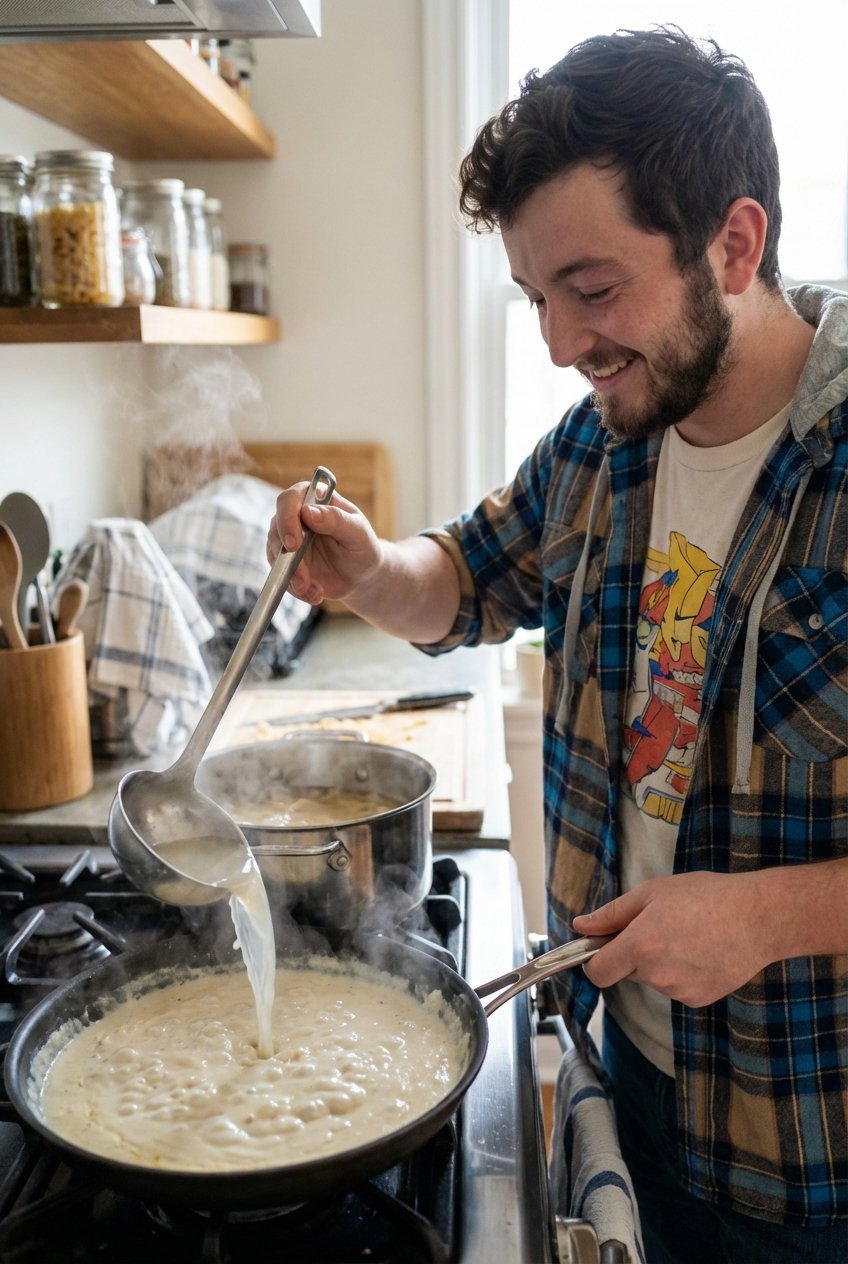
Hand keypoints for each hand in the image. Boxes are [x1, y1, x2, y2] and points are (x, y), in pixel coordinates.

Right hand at [267, 482, 382, 603]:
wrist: (362, 576)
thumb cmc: (363, 548)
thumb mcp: (358, 533)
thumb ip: (336, 520)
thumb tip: (308, 512)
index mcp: (315, 499)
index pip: (290, 499)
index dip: (287, 518)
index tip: (294, 543)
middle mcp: (296, 516)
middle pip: (276, 527)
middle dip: (286, 555)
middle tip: (301, 577)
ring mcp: (288, 539)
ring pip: (276, 554)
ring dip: (292, 576)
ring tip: (314, 591)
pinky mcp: (285, 562)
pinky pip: (281, 575)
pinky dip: (296, 588)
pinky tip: (314, 594)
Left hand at [573, 870, 778, 1007]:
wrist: (759, 918)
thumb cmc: (707, 896)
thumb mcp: (652, 892)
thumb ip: (612, 914)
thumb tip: (582, 926)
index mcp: (640, 946)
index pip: (598, 972)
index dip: (595, 960)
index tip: (603, 947)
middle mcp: (656, 975)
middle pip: (626, 972)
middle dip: (633, 953)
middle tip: (659, 926)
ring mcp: (679, 992)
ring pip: (653, 979)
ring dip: (659, 962)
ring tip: (688, 935)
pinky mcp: (699, 1000)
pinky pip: (676, 987)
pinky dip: (682, 973)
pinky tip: (702, 951)